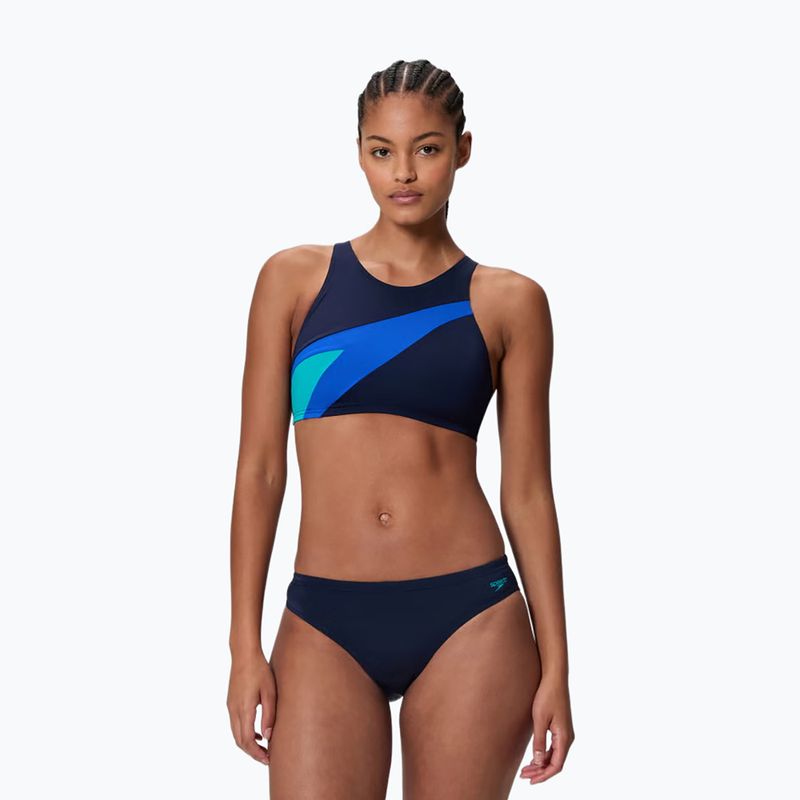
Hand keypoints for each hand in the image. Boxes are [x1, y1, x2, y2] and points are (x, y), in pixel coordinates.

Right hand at [227, 650, 275, 766]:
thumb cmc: (259, 670)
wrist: (244, 654)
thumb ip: (269, 715)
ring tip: (263, 747)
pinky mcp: (230, 702)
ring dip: (248, 743)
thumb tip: (267, 737)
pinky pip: (235, 724)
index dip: (257, 753)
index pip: (247, 741)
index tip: (268, 759)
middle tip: (267, 757)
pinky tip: (257, 732)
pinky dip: (244, 733)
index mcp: (243, 709)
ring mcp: (230, 706)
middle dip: (252, 752)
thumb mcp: (269, 692)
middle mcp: (233, 710)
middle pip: (239, 741)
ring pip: (236, 734)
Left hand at [519, 673, 574, 784]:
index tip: (531, 780)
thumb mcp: (539, 719)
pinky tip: (534, 758)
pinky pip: (554, 747)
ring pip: (554, 756)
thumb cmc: (547, 696)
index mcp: (565, 737)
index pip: (556, 765)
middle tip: (524, 776)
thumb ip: (539, 741)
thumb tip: (539, 762)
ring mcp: (565, 733)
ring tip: (525, 770)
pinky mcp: (560, 728)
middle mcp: (568, 738)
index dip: (544, 775)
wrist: (554, 678)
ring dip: (541, 764)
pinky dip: (544, 755)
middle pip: (555, 763)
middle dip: (540, 772)